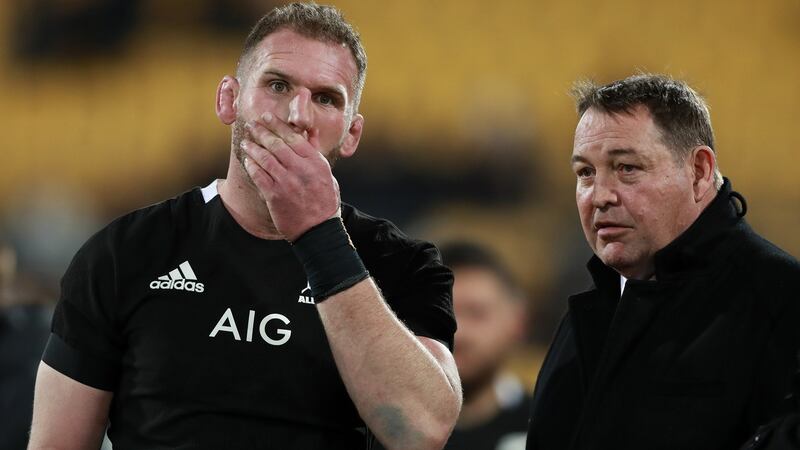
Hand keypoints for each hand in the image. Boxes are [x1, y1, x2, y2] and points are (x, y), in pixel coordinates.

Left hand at [240, 113, 340, 241]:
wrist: (318, 230)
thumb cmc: (324, 201)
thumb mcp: (326, 173)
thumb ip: (316, 151)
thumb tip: (310, 132)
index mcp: (315, 162)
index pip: (293, 137)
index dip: (277, 125)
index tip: (266, 117)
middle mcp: (300, 170)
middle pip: (276, 144)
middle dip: (261, 132)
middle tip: (251, 125)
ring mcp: (286, 183)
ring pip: (265, 158)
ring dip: (253, 148)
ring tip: (246, 142)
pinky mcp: (275, 196)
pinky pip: (259, 176)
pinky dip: (252, 166)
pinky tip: (247, 160)